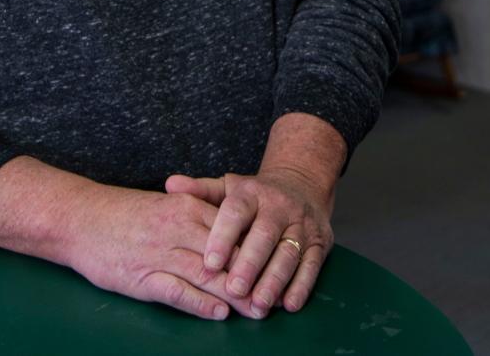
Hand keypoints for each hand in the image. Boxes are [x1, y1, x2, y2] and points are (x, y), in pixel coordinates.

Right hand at [0, 158, 256, 322]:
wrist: (80, 217)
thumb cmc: (124, 213)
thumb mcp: (166, 206)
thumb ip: (196, 218)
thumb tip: (231, 234)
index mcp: (185, 207)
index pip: (232, 229)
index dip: (256, 250)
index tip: (278, 264)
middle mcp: (177, 228)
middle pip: (225, 255)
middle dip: (253, 277)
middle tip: (276, 296)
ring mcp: (160, 253)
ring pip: (207, 275)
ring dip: (235, 296)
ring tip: (258, 311)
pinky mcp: (142, 278)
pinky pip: (177, 292)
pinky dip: (200, 304)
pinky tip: (218, 314)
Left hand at [164, 167, 333, 316]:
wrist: (300, 185)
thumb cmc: (255, 196)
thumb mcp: (228, 188)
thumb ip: (201, 191)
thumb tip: (170, 185)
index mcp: (252, 193)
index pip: (236, 211)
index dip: (223, 235)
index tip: (209, 261)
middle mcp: (278, 206)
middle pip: (264, 235)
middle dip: (249, 264)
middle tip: (233, 289)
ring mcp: (301, 224)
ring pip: (288, 253)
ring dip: (274, 281)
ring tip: (258, 304)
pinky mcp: (320, 242)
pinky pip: (312, 265)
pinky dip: (301, 286)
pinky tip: (288, 304)